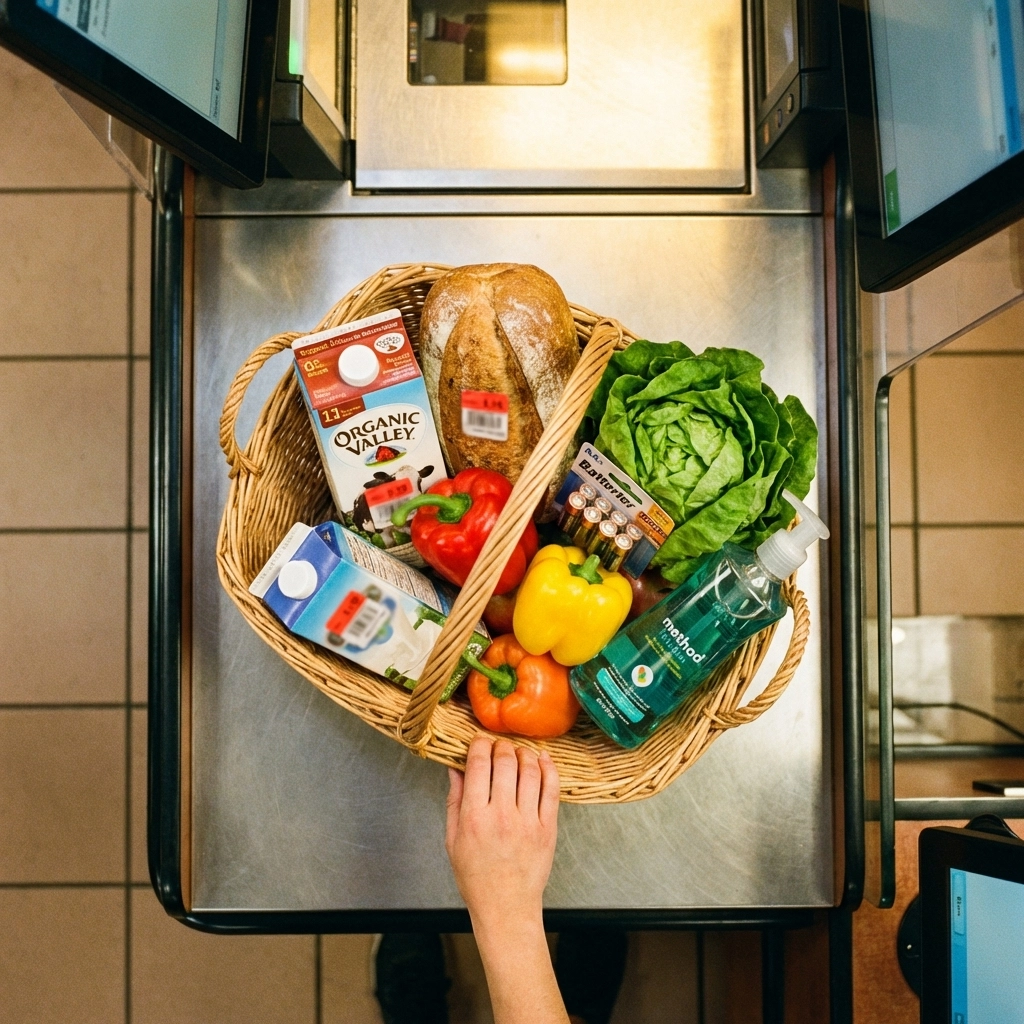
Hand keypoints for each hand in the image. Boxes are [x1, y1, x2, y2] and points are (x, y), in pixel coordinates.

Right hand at [445, 735, 566, 1023]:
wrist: (506, 907)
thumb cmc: (476, 876)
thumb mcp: (453, 839)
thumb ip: (455, 800)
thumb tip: (456, 768)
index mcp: (474, 817)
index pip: (479, 765)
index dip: (479, 745)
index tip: (479, 742)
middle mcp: (502, 816)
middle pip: (505, 762)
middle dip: (501, 746)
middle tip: (498, 745)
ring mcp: (528, 821)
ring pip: (530, 770)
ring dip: (524, 753)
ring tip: (518, 751)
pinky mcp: (548, 828)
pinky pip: (552, 789)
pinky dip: (549, 768)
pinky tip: (542, 759)